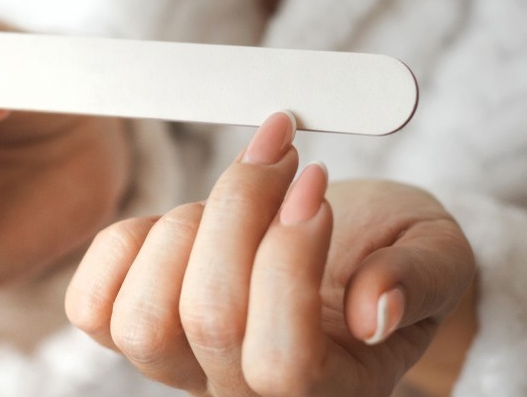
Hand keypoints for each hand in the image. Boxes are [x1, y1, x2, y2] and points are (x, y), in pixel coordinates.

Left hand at [66, 111, 474, 395]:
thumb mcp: (434, 255)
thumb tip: (375, 310)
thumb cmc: (390, 251)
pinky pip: (92, 308)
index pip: (284, 361)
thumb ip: (419, 280)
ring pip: (142, 321)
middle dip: (240, 211)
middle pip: (208, 321)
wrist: (342, 251)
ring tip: (233, 192)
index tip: (313, 181)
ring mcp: (180, 366)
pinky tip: (181, 218)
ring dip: (186, 227)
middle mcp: (240, 389)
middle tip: (279, 153)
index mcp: (327, 387)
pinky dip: (126, 245)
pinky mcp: (136, 328)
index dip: (289, 261)